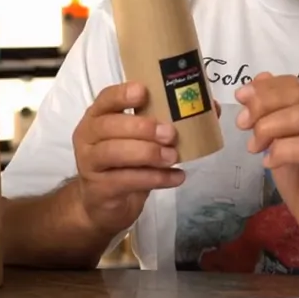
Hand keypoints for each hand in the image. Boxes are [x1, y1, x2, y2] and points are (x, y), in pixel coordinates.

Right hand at [72, 82, 219, 236]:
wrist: (102, 205)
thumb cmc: (124, 163)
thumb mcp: (140, 140)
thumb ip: (166, 121)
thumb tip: (210, 105)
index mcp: (97, 117)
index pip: (105, 98)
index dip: (123, 94)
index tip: (144, 92)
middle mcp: (88, 137)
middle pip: (109, 126)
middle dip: (142, 127)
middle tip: (170, 133)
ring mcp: (90, 164)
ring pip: (115, 153)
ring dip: (149, 153)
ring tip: (173, 157)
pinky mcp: (100, 189)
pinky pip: (128, 180)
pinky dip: (156, 178)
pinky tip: (176, 177)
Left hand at [236, 73, 298, 252]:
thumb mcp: (283, 147)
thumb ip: (272, 120)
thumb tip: (254, 89)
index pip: (294, 85)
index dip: (264, 87)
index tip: (241, 99)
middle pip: (296, 94)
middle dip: (262, 103)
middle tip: (244, 124)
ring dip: (268, 128)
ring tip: (255, 147)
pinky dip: (281, 151)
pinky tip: (269, 163)